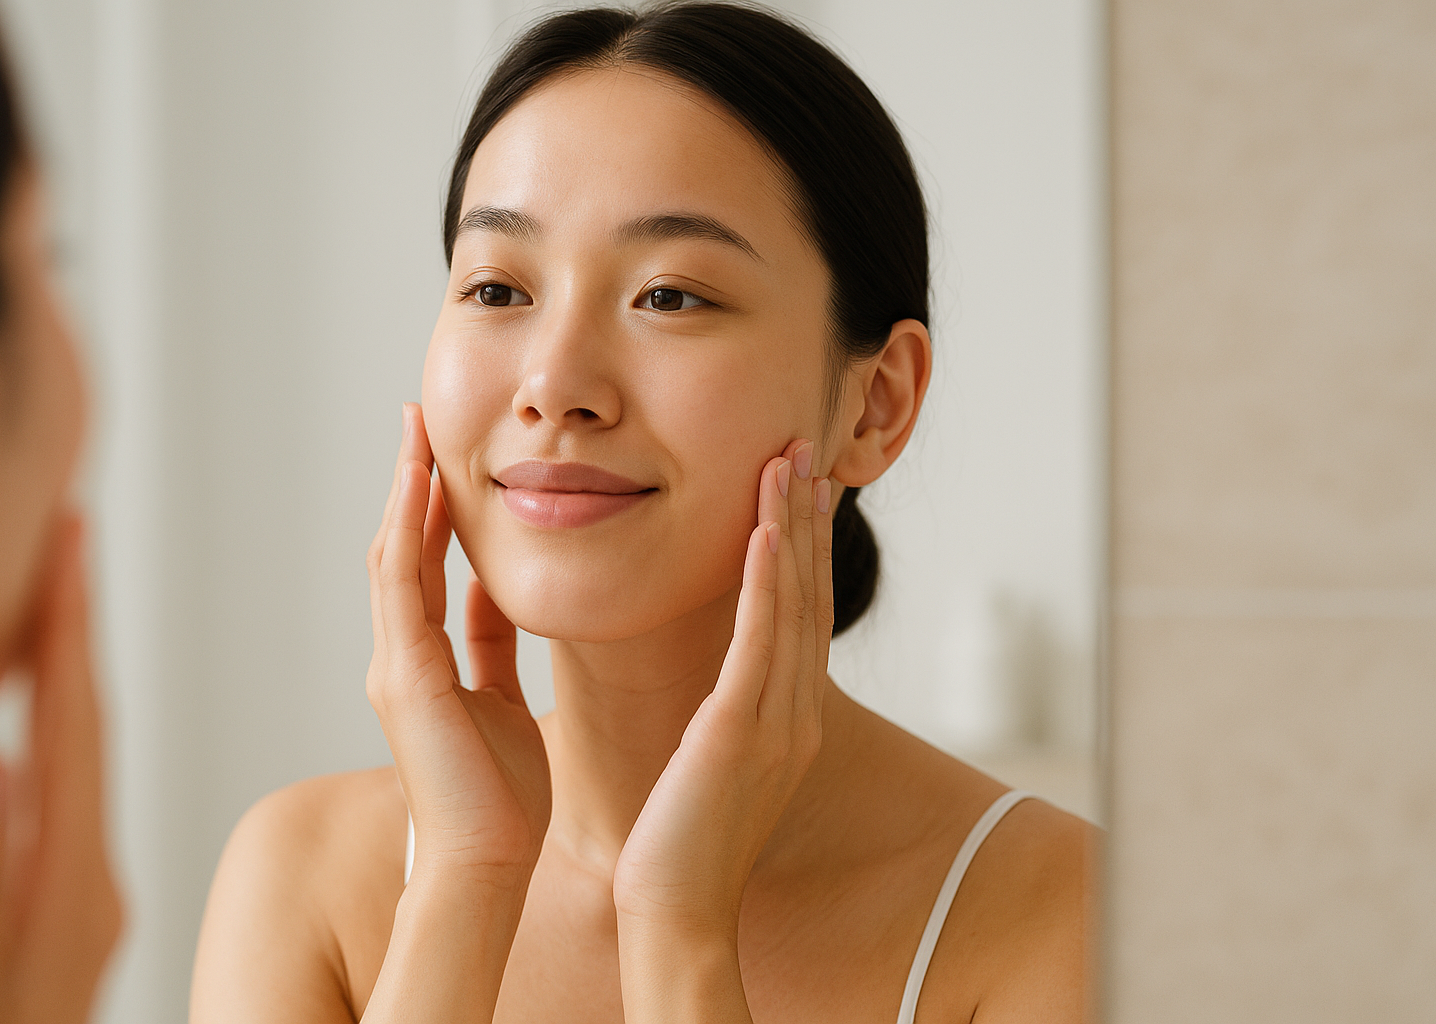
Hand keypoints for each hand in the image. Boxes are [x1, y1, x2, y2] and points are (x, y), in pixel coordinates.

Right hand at [0, 516, 122, 1023]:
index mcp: (70, 886)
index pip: (72, 730)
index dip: (66, 630)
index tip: (74, 535)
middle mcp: (86, 882)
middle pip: (84, 731)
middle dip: (72, 631)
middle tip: (71, 536)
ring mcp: (75, 900)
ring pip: (79, 763)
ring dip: (69, 676)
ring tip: (59, 599)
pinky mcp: (58, 920)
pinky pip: (65, 806)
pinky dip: (56, 743)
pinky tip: (43, 722)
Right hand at [366, 403, 550, 878]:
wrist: (489, 860)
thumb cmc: (504, 797)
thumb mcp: (501, 699)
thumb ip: (491, 647)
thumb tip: (496, 597)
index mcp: (425, 664)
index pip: (424, 568)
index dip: (431, 511)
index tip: (444, 458)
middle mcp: (400, 656)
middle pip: (401, 549)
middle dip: (410, 485)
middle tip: (418, 421)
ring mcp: (394, 664)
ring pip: (394, 555)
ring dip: (403, 492)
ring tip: (414, 432)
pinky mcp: (404, 674)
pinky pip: (402, 584)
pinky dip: (407, 529)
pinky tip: (418, 482)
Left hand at [613, 439, 833, 936]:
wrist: (675, 911)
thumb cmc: (682, 840)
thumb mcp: (714, 762)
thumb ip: (727, 713)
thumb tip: (719, 680)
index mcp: (788, 718)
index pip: (800, 613)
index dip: (804, 545)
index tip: (798, 486)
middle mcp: (796, 713)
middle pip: (809, 596)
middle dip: (807, 518)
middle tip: (804, 448)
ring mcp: (777, 723)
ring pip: (792, 605)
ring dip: (791, 529)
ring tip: (786, 462)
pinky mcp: (741, 733)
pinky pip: (760, 643)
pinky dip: (768, 583)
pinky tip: (765, 531)